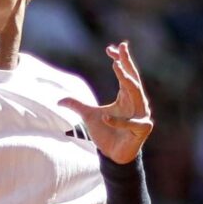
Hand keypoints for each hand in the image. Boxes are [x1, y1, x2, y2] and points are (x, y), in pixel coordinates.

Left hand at [61, 41, 154, 163]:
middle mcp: (136, 102)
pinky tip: (105, 117)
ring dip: (127, 81)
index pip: (126, 74)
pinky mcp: (143, 128)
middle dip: (127, 64)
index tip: (111, 48)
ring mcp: (141, 115)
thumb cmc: (106, 133)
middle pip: (133, 78)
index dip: (121, 60)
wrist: (113, 155)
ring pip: (136, 94)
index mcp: (126, 96)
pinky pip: (131, 123)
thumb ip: (77, 105)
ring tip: (116, 68)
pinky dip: (118, 121)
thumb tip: (59, 101)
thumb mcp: (88, 116)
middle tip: (120, 50)